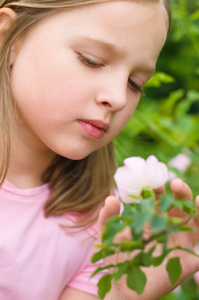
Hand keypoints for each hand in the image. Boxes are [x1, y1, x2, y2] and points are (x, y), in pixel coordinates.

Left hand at [98, 178, 198, 299]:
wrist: (121, 288)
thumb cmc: (117, 258)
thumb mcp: (109, 235)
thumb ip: (108, 217)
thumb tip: (111, 197)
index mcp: (152, 219)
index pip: (159, 199)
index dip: (158, 189)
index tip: (153, 182)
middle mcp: (167, 228)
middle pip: (179, 207)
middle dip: (180, 193)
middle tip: (175, 183)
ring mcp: (178, 244)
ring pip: (194, 223)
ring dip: (198, 210)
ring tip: (197, 199)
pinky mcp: (186, 262)